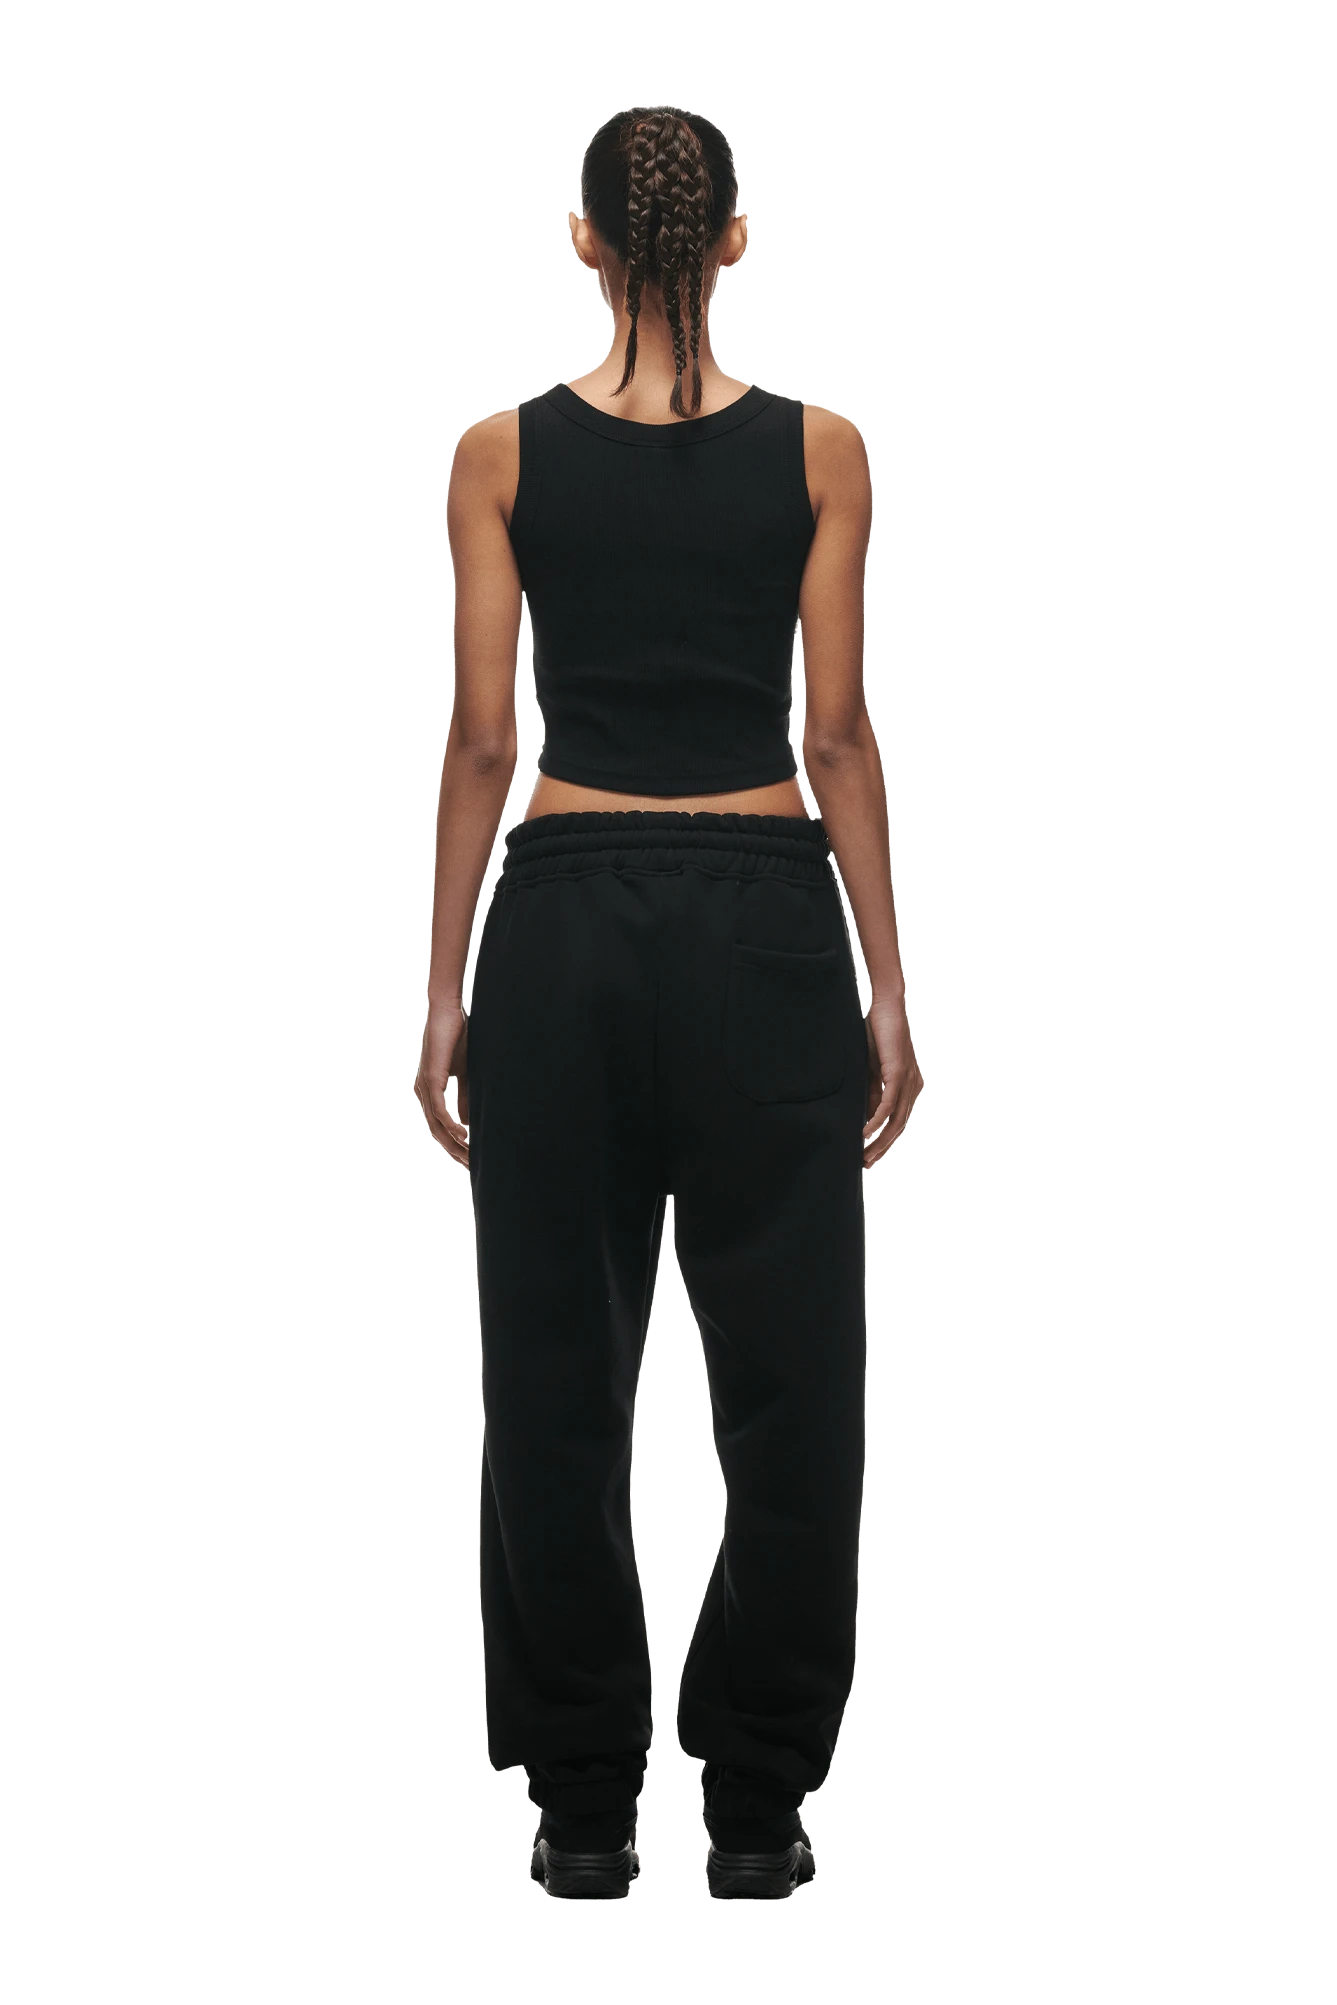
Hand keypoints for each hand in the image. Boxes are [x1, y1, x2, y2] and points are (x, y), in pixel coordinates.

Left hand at [415, 999, 470, 1165]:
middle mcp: (423, 1092)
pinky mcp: (431, 1080)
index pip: (439, 1126)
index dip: (453, 1144)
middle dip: (454, 1150)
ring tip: (470, 1156)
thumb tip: (468, 1122)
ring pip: (436, 1125)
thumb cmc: (458, 1038)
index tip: (470, 1158)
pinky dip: (452, 1125)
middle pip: (436, 1131)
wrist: (449, 1012)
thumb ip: (466, 1097)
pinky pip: (440, 1110)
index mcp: (429, 1091)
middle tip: (472, 1166)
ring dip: (454, 1142)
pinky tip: (464, 1136)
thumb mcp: (466, 1074)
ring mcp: (425, 1087)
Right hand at [862, 997, 921, 1170]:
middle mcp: (912, 1087)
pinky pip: (887, 1105)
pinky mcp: (897, 1074)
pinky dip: (876, 1122)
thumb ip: (872, 1092)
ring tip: (863, 1154)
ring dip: (878, 1141)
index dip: (885, 1141)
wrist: (886, 1008)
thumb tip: (866, 1117)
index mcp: (908, 1086)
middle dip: (881, 1148)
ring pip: (895, 1121)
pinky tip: (864, 1133)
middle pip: (899, 1127)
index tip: (870, 1155)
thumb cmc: (878, 1034)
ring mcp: (907, 1082)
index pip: (898, 1121)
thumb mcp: (872, 1070)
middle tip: (865, 1163)